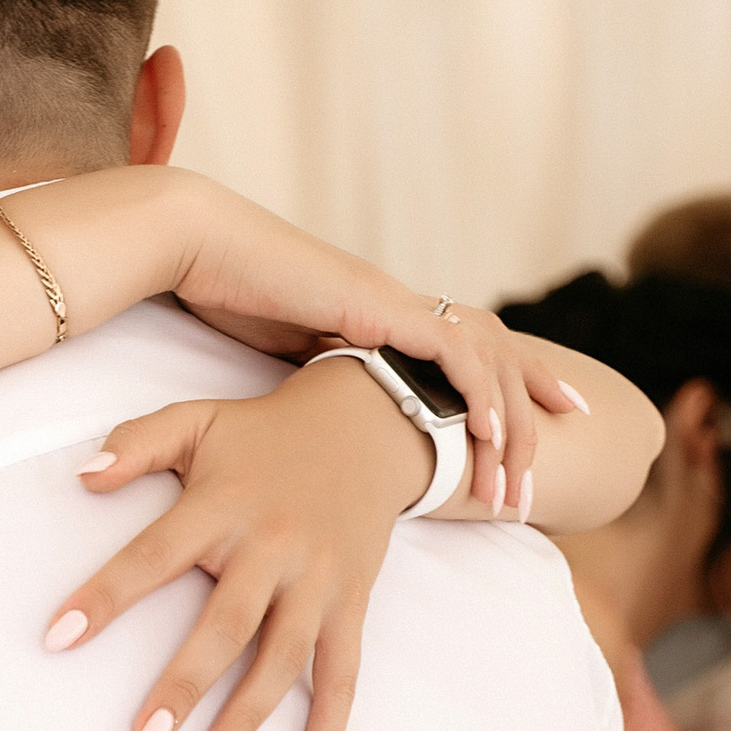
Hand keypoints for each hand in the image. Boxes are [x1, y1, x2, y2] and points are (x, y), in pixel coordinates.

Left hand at [34, 360, 435, 730]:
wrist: (369, 427)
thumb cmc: (264, 435)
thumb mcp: (198, 419)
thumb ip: (139, 443)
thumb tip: (81, 475)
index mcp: (223, 505)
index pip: (153, 555)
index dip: (106, 596)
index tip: (56, 637)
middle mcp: (274, 548)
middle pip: (227, 624)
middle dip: (185, 684)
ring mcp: (318, 582)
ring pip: (284, 661)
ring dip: (247, 720)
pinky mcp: (351, 606)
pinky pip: (344, 678)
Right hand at [162, 188, 586, 518]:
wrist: (200, 244)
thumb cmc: (223, 292)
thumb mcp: (279, 351)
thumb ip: (314, 381)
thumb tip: (324, 423)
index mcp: (383, 320)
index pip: (466, 356)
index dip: (504, 392)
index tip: (523, 441)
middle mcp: (401, 309)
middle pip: (493, 359)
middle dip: (525, 421)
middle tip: (531, 486)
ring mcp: (395, 303)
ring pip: (484, 361)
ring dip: (505, 425)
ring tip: (514, 482)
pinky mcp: (379, 306)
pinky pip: (450, 350)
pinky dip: (477, 391)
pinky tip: (486, 433)